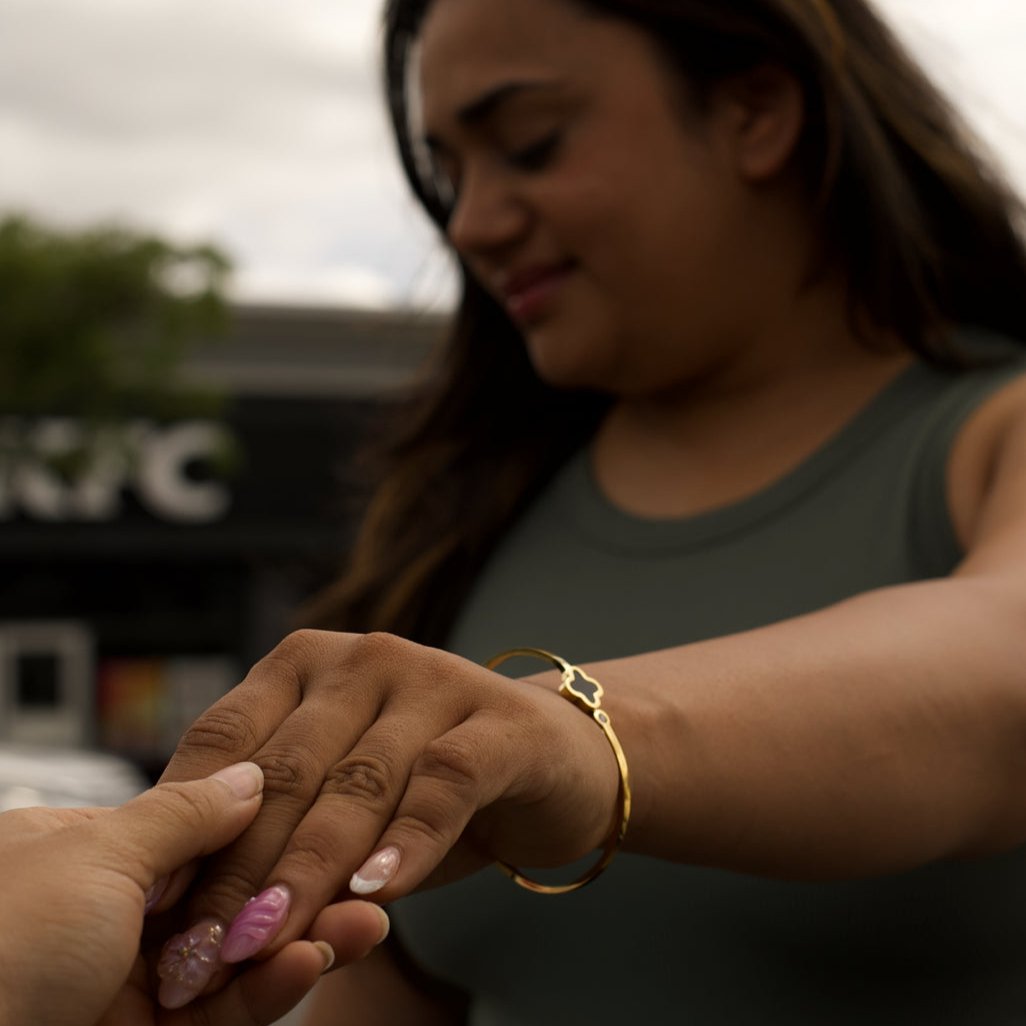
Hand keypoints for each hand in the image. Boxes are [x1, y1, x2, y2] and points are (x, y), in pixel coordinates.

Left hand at [0, 762, 389, 1025]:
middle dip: (297, 883)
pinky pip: (220, 1012)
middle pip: (226, 891)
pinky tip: (311, 962)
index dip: (264, 821)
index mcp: (82, 849)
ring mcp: (126, 982)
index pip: (196, 827)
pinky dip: (267, 988)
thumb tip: (251, 774)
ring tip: (365, 922)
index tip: (328, 810)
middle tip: (366, 878)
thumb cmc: (1, 940)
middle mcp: (106, 912)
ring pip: (233, 955)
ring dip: (301, 938)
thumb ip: (185, 814)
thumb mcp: (97, 853)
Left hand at [157, 631, 617, 1001]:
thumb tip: (192, 912)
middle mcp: (364, 659)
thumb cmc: (426, 786)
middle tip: (208, 953)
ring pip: (358, 782)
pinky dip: (406, 843)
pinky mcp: (500, 720)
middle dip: (241, 871)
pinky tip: (374, 895)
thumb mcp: (341, 799)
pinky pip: (443, 784)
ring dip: (311, 871)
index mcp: (305, 664)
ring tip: (272, 941)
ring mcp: (435, 680)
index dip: (186, 829)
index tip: (159, 912)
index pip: (226, 741)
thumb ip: (278, 831)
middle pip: (287, 770)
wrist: (552, 761)